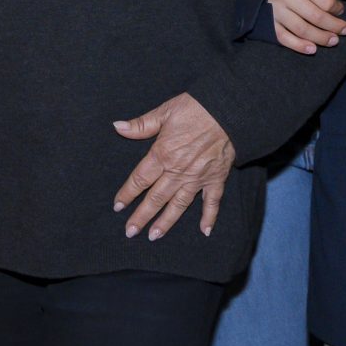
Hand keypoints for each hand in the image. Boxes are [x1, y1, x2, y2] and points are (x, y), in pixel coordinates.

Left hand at [111, 94, 237, 239]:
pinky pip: (212, 202)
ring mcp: (198, 178)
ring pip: (178, 205)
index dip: (127, 193)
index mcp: (162, 154)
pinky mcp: (216, 178)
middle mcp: (178, 171)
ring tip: (154, 236)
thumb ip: (141, 124)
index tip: (117, 206)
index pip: (139, 179)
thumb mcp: (164, 112)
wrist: (227, 109)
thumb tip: (117, 126)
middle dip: (141, 216)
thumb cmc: (194, 109)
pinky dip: (209, 217)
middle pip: (155, 198)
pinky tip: (204, 231)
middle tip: (130, 232)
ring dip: (166, 222)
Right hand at [270, 0, 345, 54]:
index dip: (337, 9)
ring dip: (320, 38)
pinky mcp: (268, 22)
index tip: (340, 11)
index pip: (325, 1)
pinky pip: (284, 38)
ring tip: (333, 41)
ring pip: (302, 29)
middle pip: (316, 17)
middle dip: (334, 26)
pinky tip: (312, 49)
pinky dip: (299, 46)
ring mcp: (275, 10)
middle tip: (344, 31)